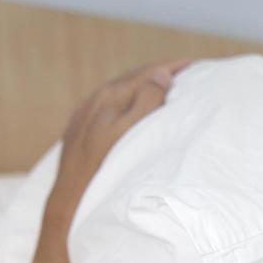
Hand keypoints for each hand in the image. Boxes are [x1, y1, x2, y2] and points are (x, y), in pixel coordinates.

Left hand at [44, 60, 188, 229]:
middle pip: (132, 78)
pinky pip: (105, 104)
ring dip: (140, 86)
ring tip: (159, 88)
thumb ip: (147, 102)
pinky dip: (124, 100)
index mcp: (111, 95)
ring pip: (118, 90)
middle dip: (157, 73)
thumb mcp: (131, 133)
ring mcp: (84, 113)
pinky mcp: (77, 128)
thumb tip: (161, 76)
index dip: (170, 67)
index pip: (146, 73)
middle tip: (181, 73)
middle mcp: (95, 99)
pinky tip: (127, 107)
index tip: (191, 65)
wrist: (70, 197)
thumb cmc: (104, 168)